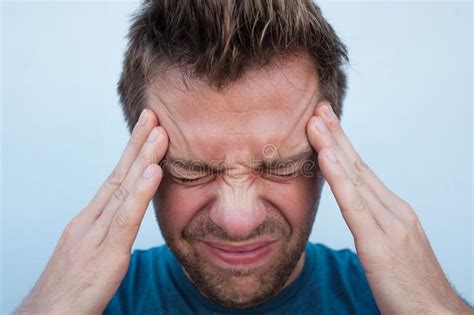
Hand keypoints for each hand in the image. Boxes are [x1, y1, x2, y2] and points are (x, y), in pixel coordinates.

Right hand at [15, 109, 168, 314]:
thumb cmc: (71, 290)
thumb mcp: (92, 254)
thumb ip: (109, 233)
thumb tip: (127, 218)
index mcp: (90, 220)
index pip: (115, 179)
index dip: (132, 153)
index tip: (148, 130)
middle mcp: (91, 221)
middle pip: (118, 175)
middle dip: (137, 144)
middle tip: (154, 116)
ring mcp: (96, 235)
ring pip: (123, 190)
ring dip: (143, 158)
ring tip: (159, 132)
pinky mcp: (105, 254)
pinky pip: (125, 219)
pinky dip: (140, 193)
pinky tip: (153, 172)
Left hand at [306, 102, 471, 313]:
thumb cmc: (411, 287)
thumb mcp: (389, 249)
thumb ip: (373, 228)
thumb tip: (354, 214)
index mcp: (394, 212)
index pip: (362, 171)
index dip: (342, 145)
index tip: (325, 123)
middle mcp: (393, 211)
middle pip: (358, 166)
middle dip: (336, 135)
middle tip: (318, 109)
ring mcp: (390, 226)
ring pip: (355, 178)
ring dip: (333, 146)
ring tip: (315, 121)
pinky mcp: (381, 245)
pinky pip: (355, 205)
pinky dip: (339, 178)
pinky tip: (326, 156)